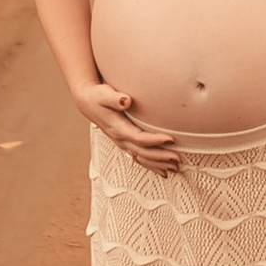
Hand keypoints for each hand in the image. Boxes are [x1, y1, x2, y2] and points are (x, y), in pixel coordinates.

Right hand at [70, 78, 184, 176]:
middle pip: (143, 152)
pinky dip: (152, 166)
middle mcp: (120, 139)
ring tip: (175, 168)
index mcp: (118, 128)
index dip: (155, 140)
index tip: (171, 139)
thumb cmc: (98, 97)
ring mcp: (123, 143)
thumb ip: (115, 98)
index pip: (139, 137)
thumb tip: (126, 100)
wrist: (87, 103)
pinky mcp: (125, 143)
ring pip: (142, 158)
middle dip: (161, 157)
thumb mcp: (104, 94)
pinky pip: (139, 158)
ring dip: (158, 164)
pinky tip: (163, 171)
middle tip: (178, 158)